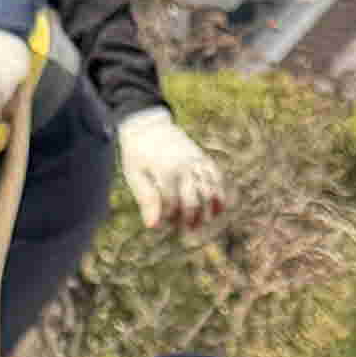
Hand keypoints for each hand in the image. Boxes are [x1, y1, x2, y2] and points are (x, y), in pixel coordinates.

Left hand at [115, 102, 223, 230]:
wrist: (148, 126)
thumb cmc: (138, 155)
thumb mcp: (135, 175)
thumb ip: (145, 200)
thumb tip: (152, 226)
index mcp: (166, 171)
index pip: (172, 204)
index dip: (169, 218)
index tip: (162, 224)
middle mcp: (184, 166)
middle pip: (194, 201)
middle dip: (191, 219)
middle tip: (187, 230)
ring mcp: (196, 161)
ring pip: (210, 190)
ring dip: (209, 210)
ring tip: (204, 222)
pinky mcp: (203, 158)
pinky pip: (217, 177)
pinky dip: (220, 193)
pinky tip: (218, 207)